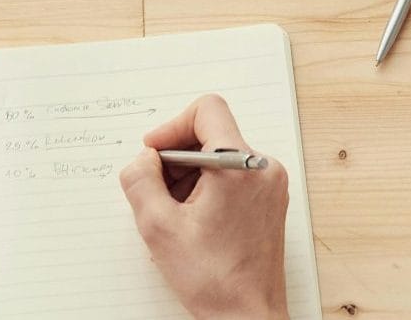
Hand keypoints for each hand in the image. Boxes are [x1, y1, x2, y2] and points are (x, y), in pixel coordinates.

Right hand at [117, 95, 287, 319]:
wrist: (247, 316)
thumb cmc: (213, 280)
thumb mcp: (158, 227)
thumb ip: (140, 180)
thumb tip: (144, 159)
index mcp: (239, 167)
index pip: (207, 111)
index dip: (172, 126)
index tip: (154, 153)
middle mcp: (262, 169)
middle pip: (211, 135)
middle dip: (177, 160)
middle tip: (158, 194)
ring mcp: (269, 186)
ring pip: (220, 158)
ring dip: (190, 178)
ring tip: (176, 216)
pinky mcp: (269, 202)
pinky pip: (233, 177)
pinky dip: (207, 190)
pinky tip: (193, 223)